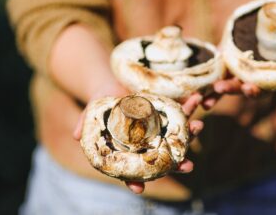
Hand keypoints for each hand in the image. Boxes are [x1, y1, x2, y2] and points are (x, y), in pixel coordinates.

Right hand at [73, 89, 203, 193]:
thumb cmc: (101, 105)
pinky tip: (197, 99)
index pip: (131, 171)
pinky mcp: (165, 111)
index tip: (139, 188)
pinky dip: (188, 105)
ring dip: (190, 132)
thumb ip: (85, 124)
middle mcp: (147, 143)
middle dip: (177, 163)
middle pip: (163, 158)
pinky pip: (179, 110)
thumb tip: (76, 135)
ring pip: (177, 135)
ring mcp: (158, 128)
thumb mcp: (91, 113)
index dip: (134, 180)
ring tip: (199, 126)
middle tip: (188, 166)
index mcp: (129, 151)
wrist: (113, 85)